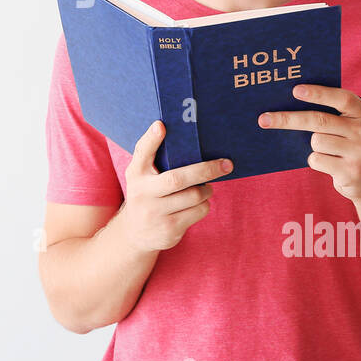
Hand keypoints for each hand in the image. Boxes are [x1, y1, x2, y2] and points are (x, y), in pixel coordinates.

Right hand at [117, 120, 230, 251]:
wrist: (135, 234)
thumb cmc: (146, 194)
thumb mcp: (141, 175)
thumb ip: (153, 156)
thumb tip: (171, 129)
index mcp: (136, 173)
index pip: (142, 152)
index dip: (152, 139)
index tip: (161, 125)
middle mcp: (142, 193)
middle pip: (178, 179)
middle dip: (205, 170)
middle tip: (226, 164)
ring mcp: (155, 213)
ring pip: (194, 196)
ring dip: (206, 189)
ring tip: (205, 187)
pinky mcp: (169, 229)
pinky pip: (198, 211)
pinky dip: (204, 204)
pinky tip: (197, 204)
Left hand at [257, 84, 360, 202]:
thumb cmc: (350, 143)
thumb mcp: (350, 124)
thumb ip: (331, 112)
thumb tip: (289, 102)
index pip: (341, 98)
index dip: (318, 93)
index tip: (295, 90)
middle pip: (319, 121)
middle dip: (288, 119)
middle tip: (263, 119)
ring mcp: (360, 152)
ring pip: (316, 141)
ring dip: (312, 145)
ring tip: (328, 149)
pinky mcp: (351, 172)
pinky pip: (316, 160)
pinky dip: (316, 160)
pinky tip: (330, 163)